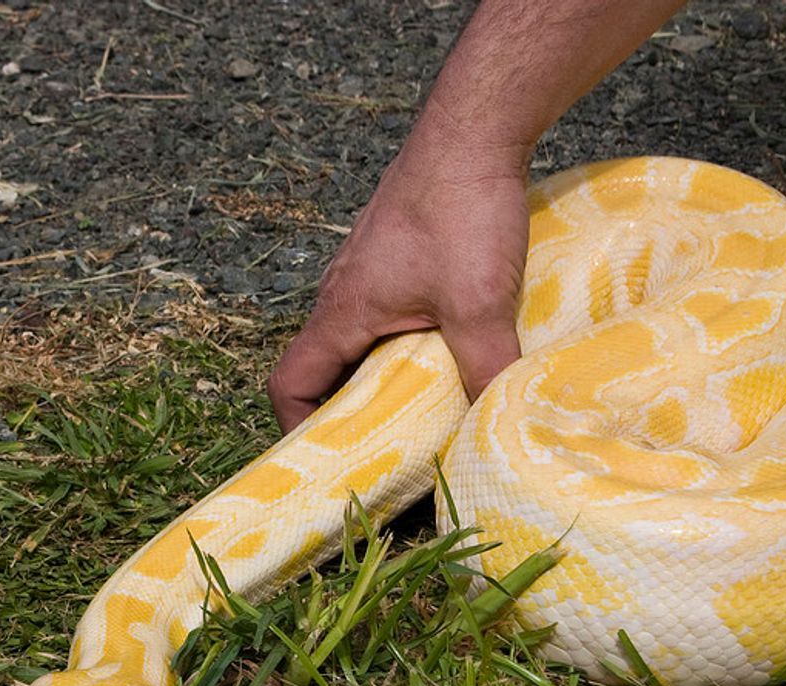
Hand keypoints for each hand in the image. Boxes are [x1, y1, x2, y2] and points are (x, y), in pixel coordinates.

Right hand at [267, 129, 529, 432]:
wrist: (475, 129)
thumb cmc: (461, 210)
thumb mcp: (477, 303)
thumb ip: (486, 368)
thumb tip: (495, 426)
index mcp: (341, 312)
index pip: (290, 383)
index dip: (297, 426)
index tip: (332, 457)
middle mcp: (343, 295)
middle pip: (324, 370)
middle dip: (348, 413)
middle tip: (388, 447)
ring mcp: (368, 273)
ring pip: (356, 343)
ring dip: (379, 379)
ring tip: (421, 409)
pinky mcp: (396, 258)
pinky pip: (384, 316)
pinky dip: (402, 346)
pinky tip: (446, 352)